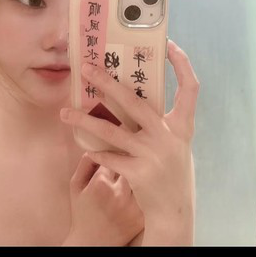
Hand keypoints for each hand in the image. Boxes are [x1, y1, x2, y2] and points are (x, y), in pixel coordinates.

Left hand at [60, 41, 198, 245]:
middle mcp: (170, 137)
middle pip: (135, 101)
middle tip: (87, 68)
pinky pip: (109, 157)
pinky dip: (96, 152)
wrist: (173, 212)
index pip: (191, 88)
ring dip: (85, 121)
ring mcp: (154, 154)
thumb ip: (161, 125)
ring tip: (65, 113)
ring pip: (112, 131)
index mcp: (183, 127)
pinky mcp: (139, 172)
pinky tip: (85, 148)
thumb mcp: (175, 146)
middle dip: (108, 82)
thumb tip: (131, 99)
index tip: (169, 44)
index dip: (182, 64)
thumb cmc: (171, 174)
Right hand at [63, 152, 144, 246]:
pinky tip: (147, 186)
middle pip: (134, 164)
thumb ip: (85, 164)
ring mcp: (133, 206)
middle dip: (134, 159)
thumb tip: (98, 145)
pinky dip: (150, 188)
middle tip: (134, 156)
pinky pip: (151, 193)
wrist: (93, 242)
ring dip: (144, 172)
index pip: (117, 154)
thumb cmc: (82, 213)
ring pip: (145, 178)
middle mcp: (119, 194)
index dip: (120, 150)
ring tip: (142, 169)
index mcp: (101, 183)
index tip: (120, 148)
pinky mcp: (143, 216)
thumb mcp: (76, 186)